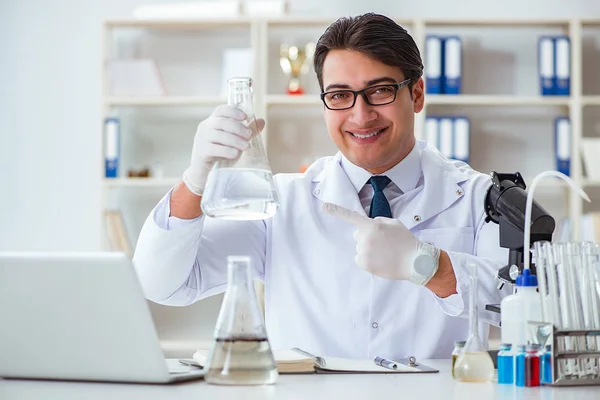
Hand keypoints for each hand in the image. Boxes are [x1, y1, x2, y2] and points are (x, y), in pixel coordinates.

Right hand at [182, 105, 264, 195]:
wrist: (204, 170)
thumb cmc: (220, 153)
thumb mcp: (235, 141)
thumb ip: (247, 131)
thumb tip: (262, 121)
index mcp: (213, 121)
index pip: (221, 110)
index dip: (233, 111)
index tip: (245, 117)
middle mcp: (205, 127)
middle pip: (222, 122)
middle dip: (238, 128)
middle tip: (249, 135)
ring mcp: (201, 138)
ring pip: (219, 135)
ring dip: (235, 140)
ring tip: (246, 146)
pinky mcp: (201, 151)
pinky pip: (214, 149)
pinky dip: (227, 151)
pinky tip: (236, 154)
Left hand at [322, 202, 438, 282]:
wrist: (415, 262)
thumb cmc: (406, 241)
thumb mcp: (394, 223)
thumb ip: (378, 221)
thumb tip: (369, 226)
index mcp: (372, 226)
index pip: (351, 216)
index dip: (336, 211)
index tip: (323, 206)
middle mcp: (365, 238)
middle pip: (358, 234)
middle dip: (367, 236)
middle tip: (383, 242)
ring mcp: (363, 251)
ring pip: (360, 247)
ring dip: (368, 248)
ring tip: (385, 252)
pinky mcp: (363, 263)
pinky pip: (360, 258)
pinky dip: (368, 259)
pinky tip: (381, 260)